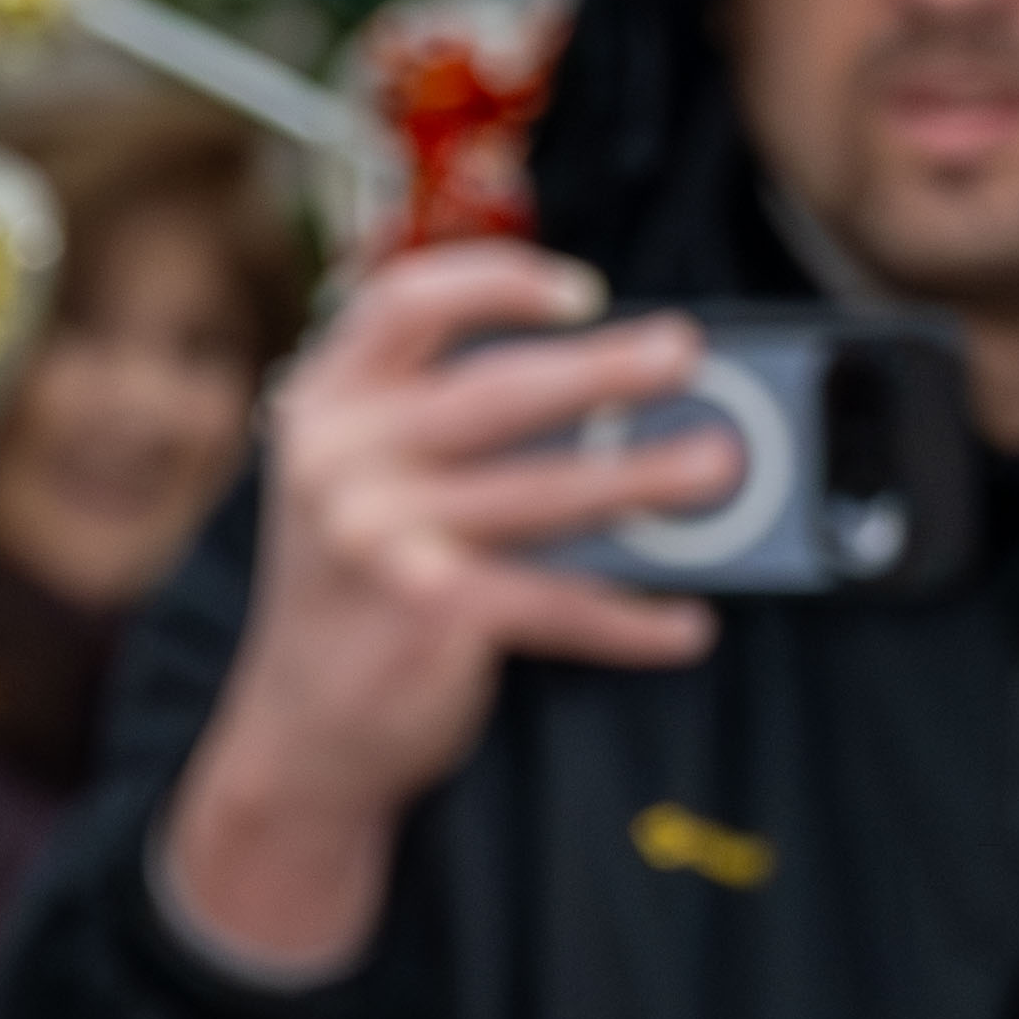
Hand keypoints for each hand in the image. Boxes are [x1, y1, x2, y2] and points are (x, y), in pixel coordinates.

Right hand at [159, 248, 738, 975]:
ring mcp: (378, 537)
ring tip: (718, 468)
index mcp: (322, 407)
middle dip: (606, 369)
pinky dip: (628, 618)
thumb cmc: (356, 595)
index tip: (582, 291)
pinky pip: (556, 601)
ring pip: (545, 492)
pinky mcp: (428, 612)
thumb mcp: (356, 486)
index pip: (404, 304)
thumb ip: (431, 423)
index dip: (496, 281)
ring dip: (645, 479)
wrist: (301, 736)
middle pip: (497, 390)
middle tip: (685, 354)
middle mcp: (338, 461)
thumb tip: (604, 390)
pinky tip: (684, 623)